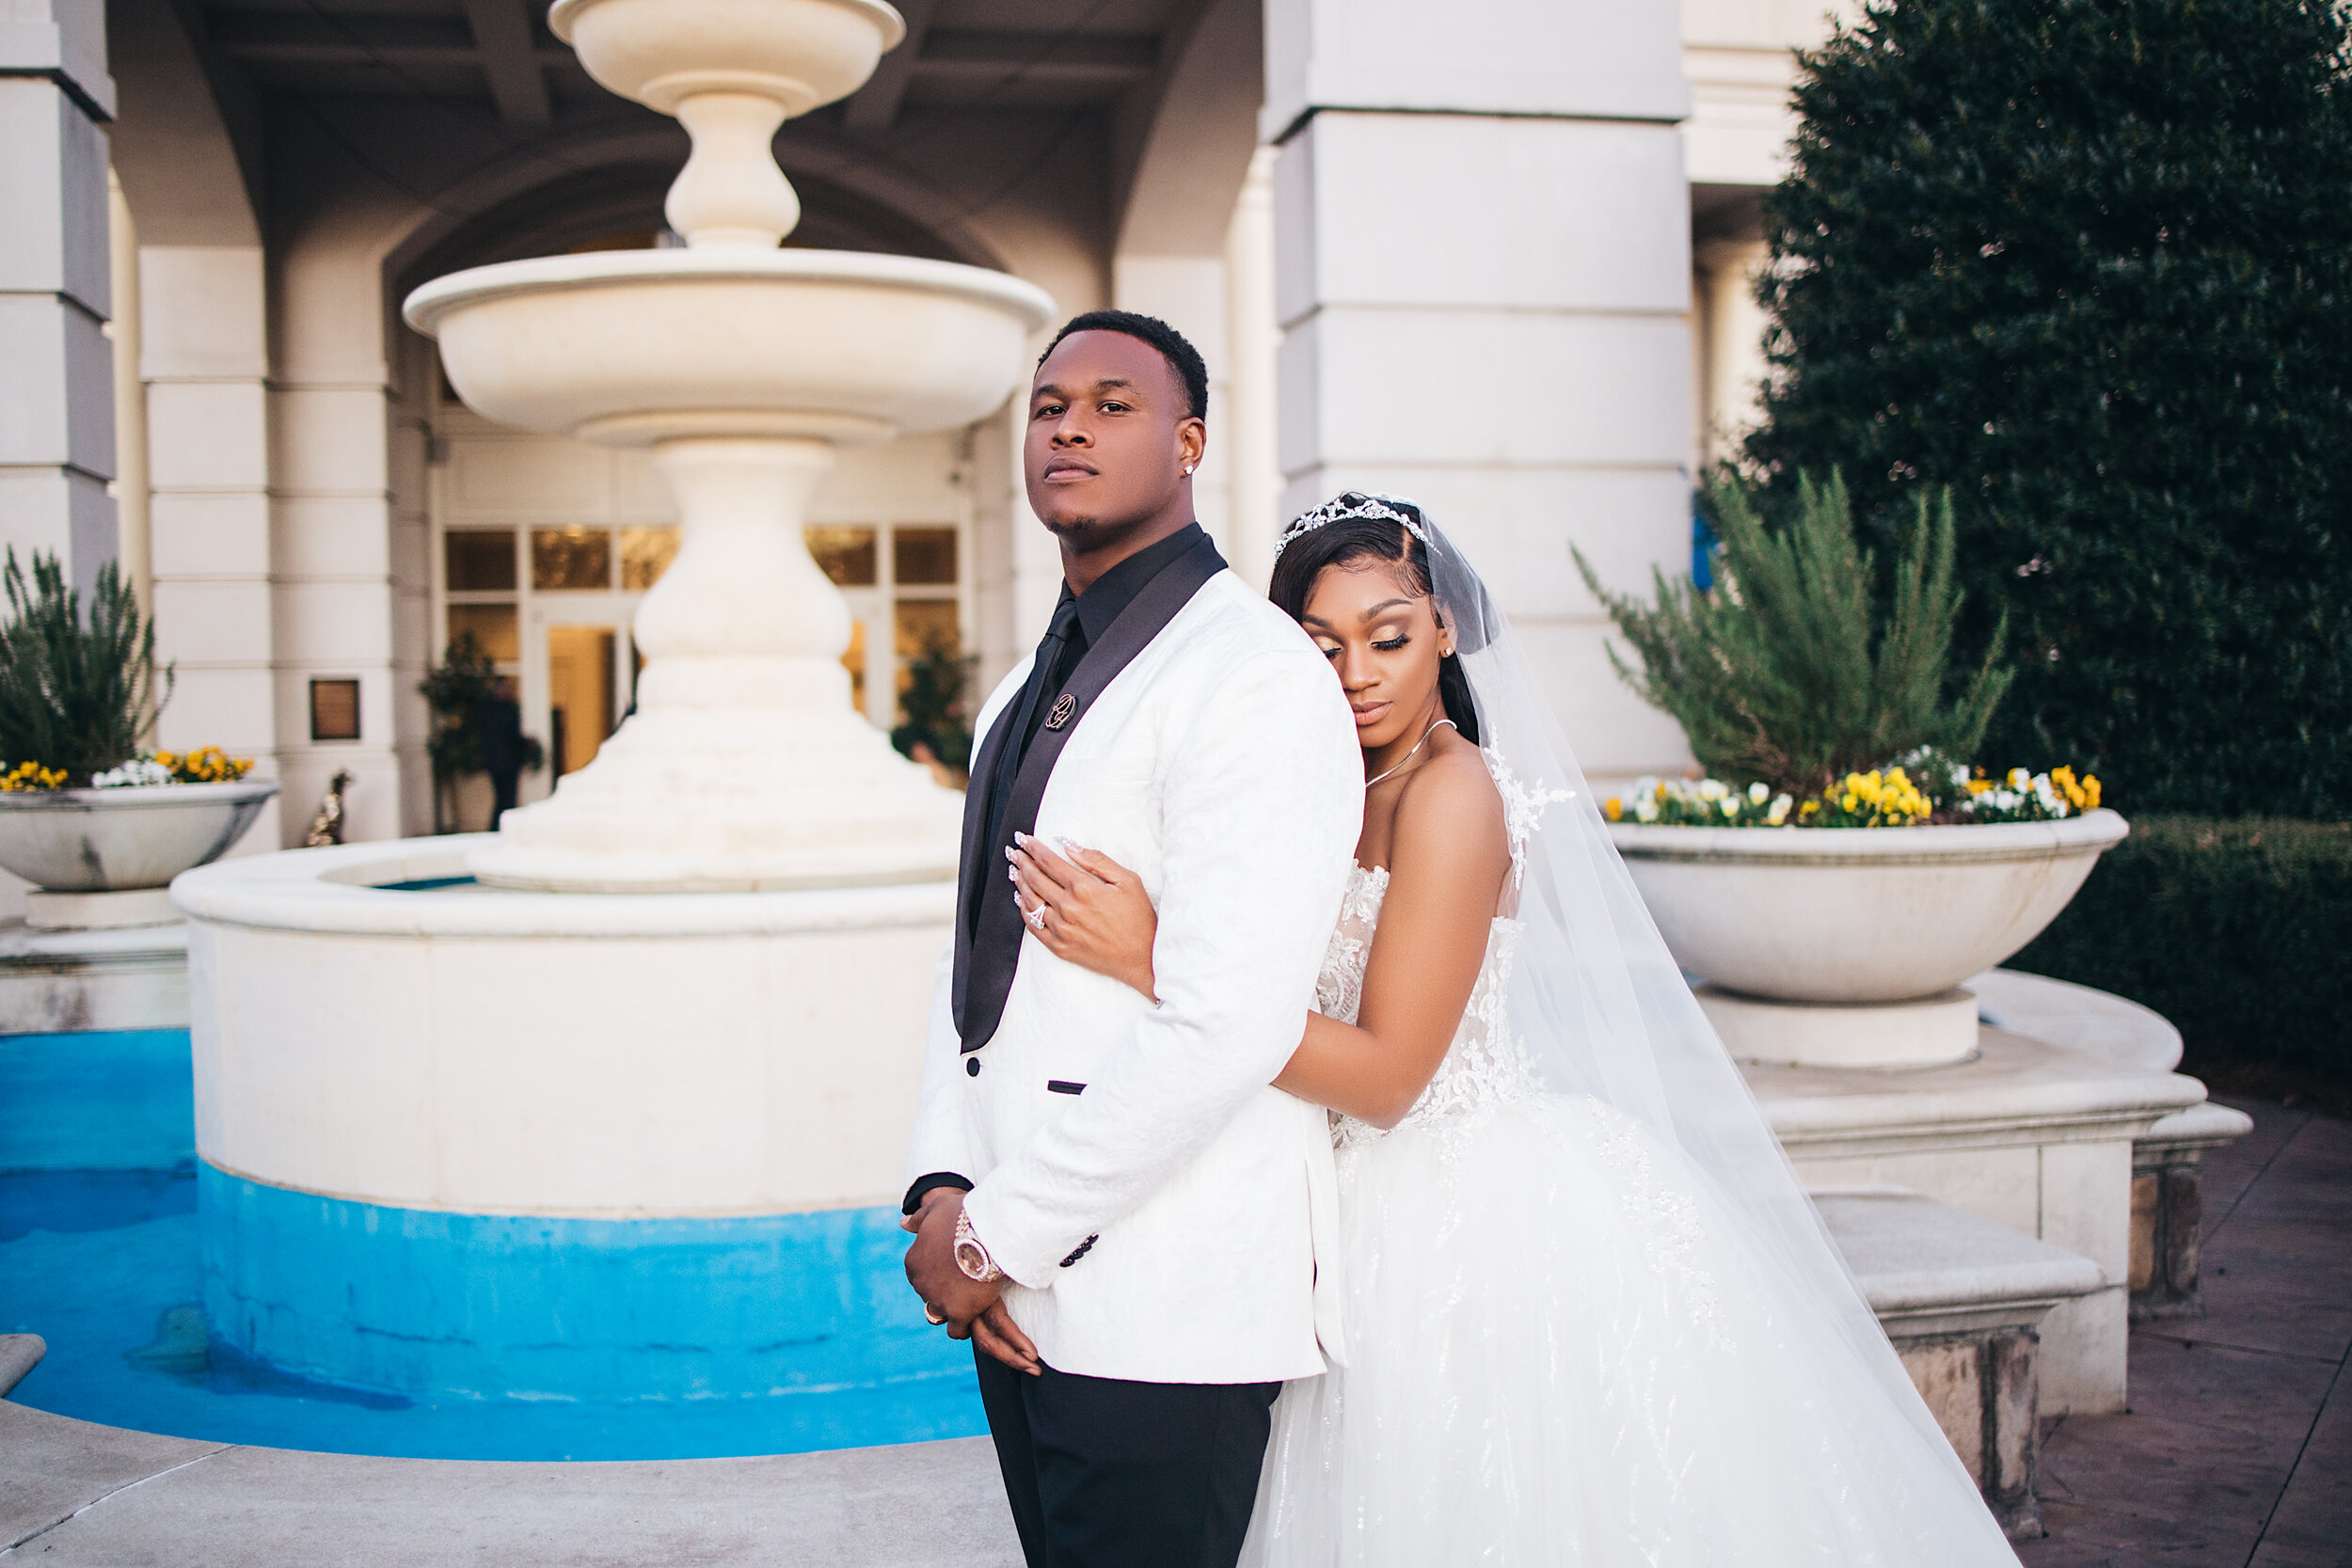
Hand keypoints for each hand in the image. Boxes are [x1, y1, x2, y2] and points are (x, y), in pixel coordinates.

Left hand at [901, 1189, 1038, 1374]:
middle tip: (965, 1282)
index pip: (919, 1275)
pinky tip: (976, 1319)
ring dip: (952, 1310)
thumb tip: (903, 1223)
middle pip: (930, 1295)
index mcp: (913, 1261)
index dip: (937, 1272)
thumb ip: (919, 1219)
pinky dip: (964, 1327)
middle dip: (944, 1290)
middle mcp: (920, 1283)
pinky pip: (957, 1330)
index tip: (953, 1268)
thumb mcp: (936, 1210)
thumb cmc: (963, 1216)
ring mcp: (938, 1300)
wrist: (986, 1230)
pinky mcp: (958, 1313)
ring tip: (970, 1303)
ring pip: (940, 1314)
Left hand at [1007, 833, 1159, 1000]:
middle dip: (1022, 862)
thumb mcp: (1127, 880)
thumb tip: (1070, 847)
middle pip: (1035, 879)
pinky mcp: (1059, 947)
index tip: (1024, 839)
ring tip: (1014, 871)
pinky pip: (1033, 926)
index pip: (1049, 862)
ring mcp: (1061, 929)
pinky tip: (1021, 900)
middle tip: (1013, 852)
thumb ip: (1097, 861)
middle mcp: (1068, 907)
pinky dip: (1024, 910)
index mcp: (1083, 888)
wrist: (1143, 958)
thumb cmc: (1139, 918)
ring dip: (1020, 883)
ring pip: (1030, 901)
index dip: (1033, 848)